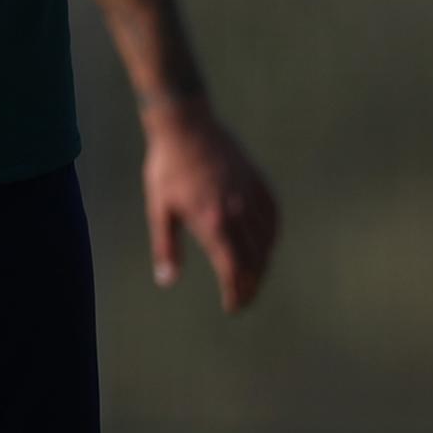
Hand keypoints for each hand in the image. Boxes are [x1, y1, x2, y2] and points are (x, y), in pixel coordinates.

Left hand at [142, 99, 277, 310]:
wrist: (186, 126)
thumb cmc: (167, 169)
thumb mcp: (159, 210)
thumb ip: (165, 247)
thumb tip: (167, 281)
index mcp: (212, 222)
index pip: (233, 269)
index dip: (236, 293)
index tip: (232, 307)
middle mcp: (237, 212)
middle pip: (255, 261)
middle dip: (251, 285)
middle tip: (243, 298)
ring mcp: (251, 196)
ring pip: (267, 241)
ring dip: (263, 265)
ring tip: (252, 278)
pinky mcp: (258, 182)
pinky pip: (273, 218)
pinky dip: (272, 237)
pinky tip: (265, 246)